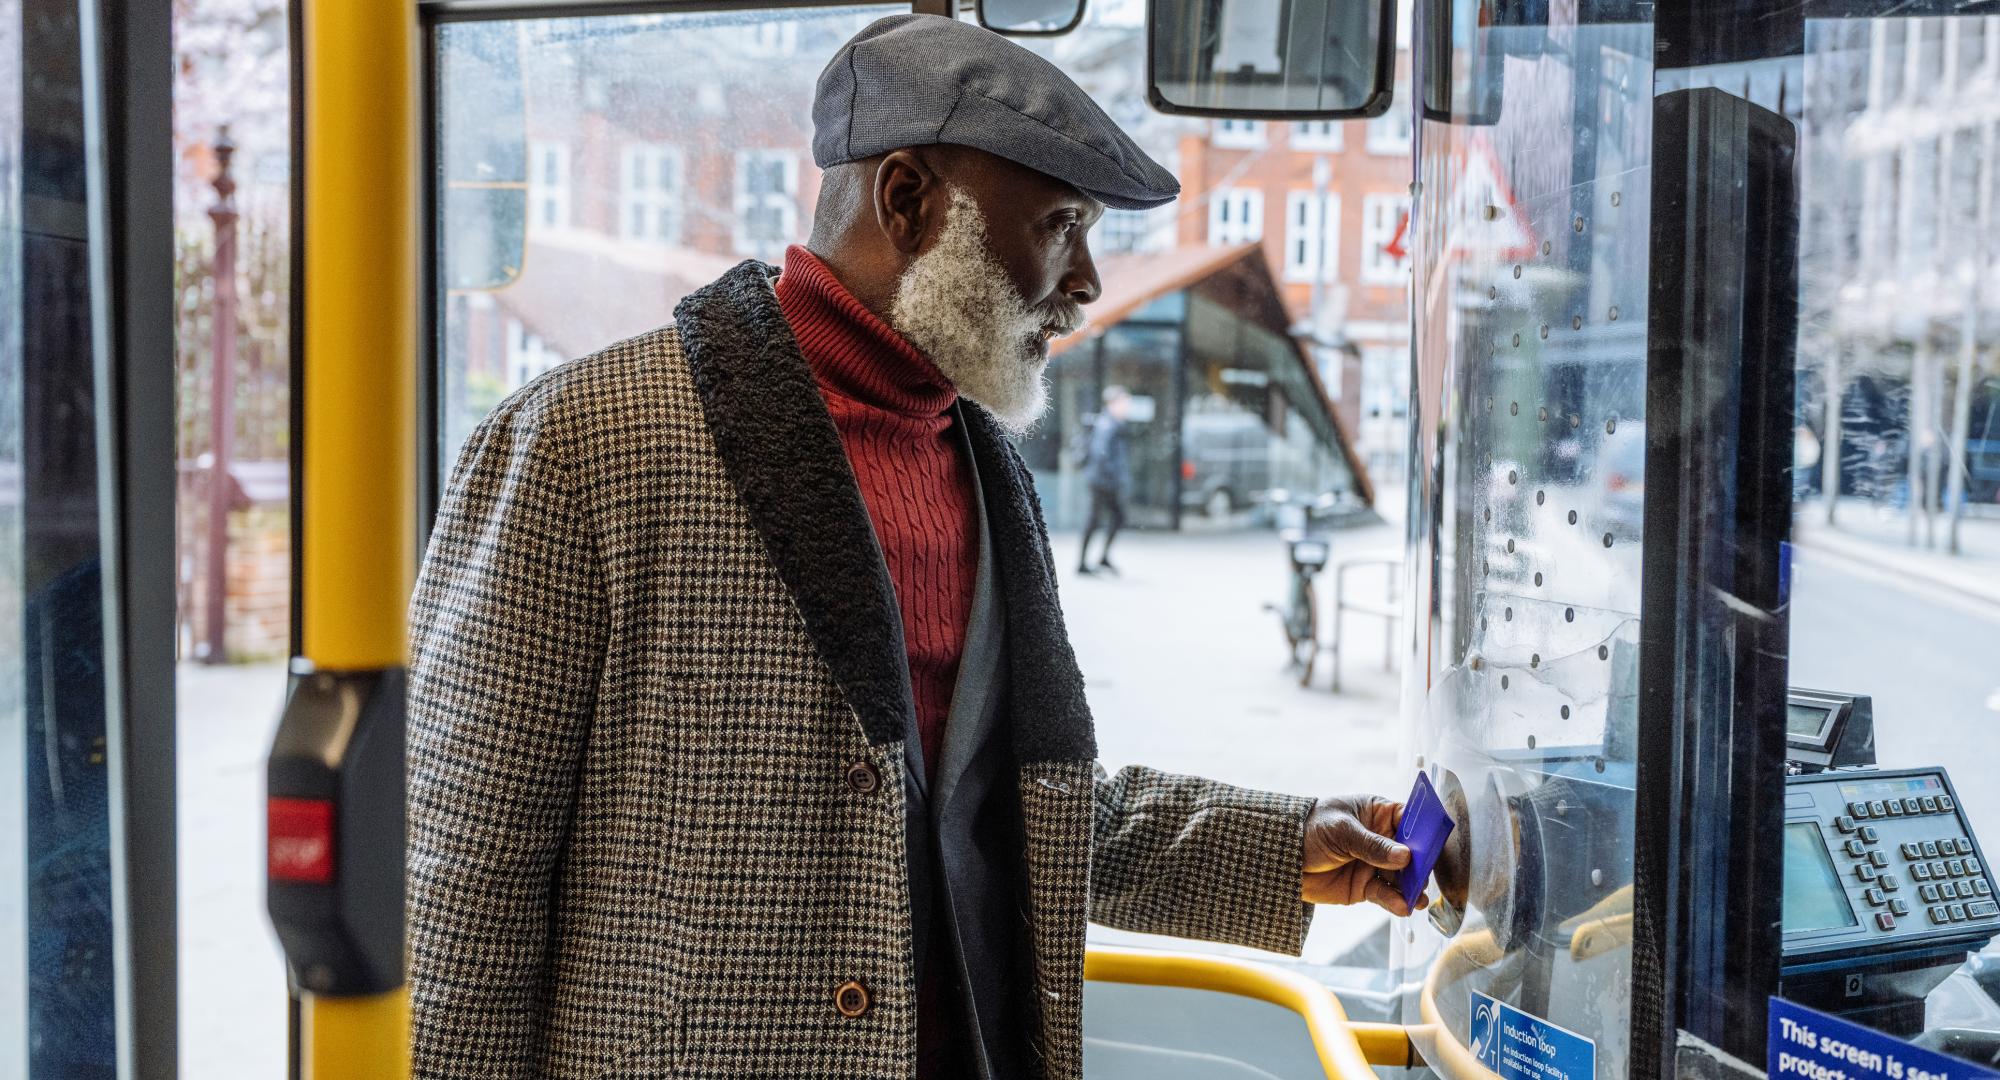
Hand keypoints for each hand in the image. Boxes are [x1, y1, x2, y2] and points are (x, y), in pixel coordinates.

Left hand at [1302, 794, 1423, 916]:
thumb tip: (1405, 856)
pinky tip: (1402, 906)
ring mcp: (1375, 864)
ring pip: (1402, 878)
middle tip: (1424, 878)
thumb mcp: (1341, 831)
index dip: (1424, 833)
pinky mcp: (1365, 887)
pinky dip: (1395, 901)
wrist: (1280, 858)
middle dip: (1420, 866)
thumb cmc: (1308, 828)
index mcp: (1378, 814)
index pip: (1410, 821)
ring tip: (1418, 899)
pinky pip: (1386, 895)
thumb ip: (1372, 844)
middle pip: (1411, 853)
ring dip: (1412, 888)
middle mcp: (1381, 840)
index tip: (1433, 847)